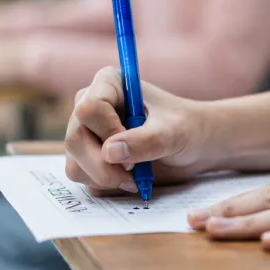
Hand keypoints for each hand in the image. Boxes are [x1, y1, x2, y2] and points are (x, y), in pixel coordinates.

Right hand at [65, 67, 218, 195]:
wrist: (194, 146)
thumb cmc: (187, 128)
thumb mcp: (173, 133)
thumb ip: (145, 141)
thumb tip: (110, 152)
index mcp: (109, 84)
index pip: (88, 108)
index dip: (108, 132)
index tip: (134, 142)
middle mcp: (91, 106)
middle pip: (75, 140)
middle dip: (103, 165)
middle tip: (133, 174)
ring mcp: (86, 133)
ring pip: (74, 164)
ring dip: (104, 178)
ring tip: (135, 176)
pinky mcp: (89, 157)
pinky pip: (83, 178)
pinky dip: (105, 185)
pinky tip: (129, 179)